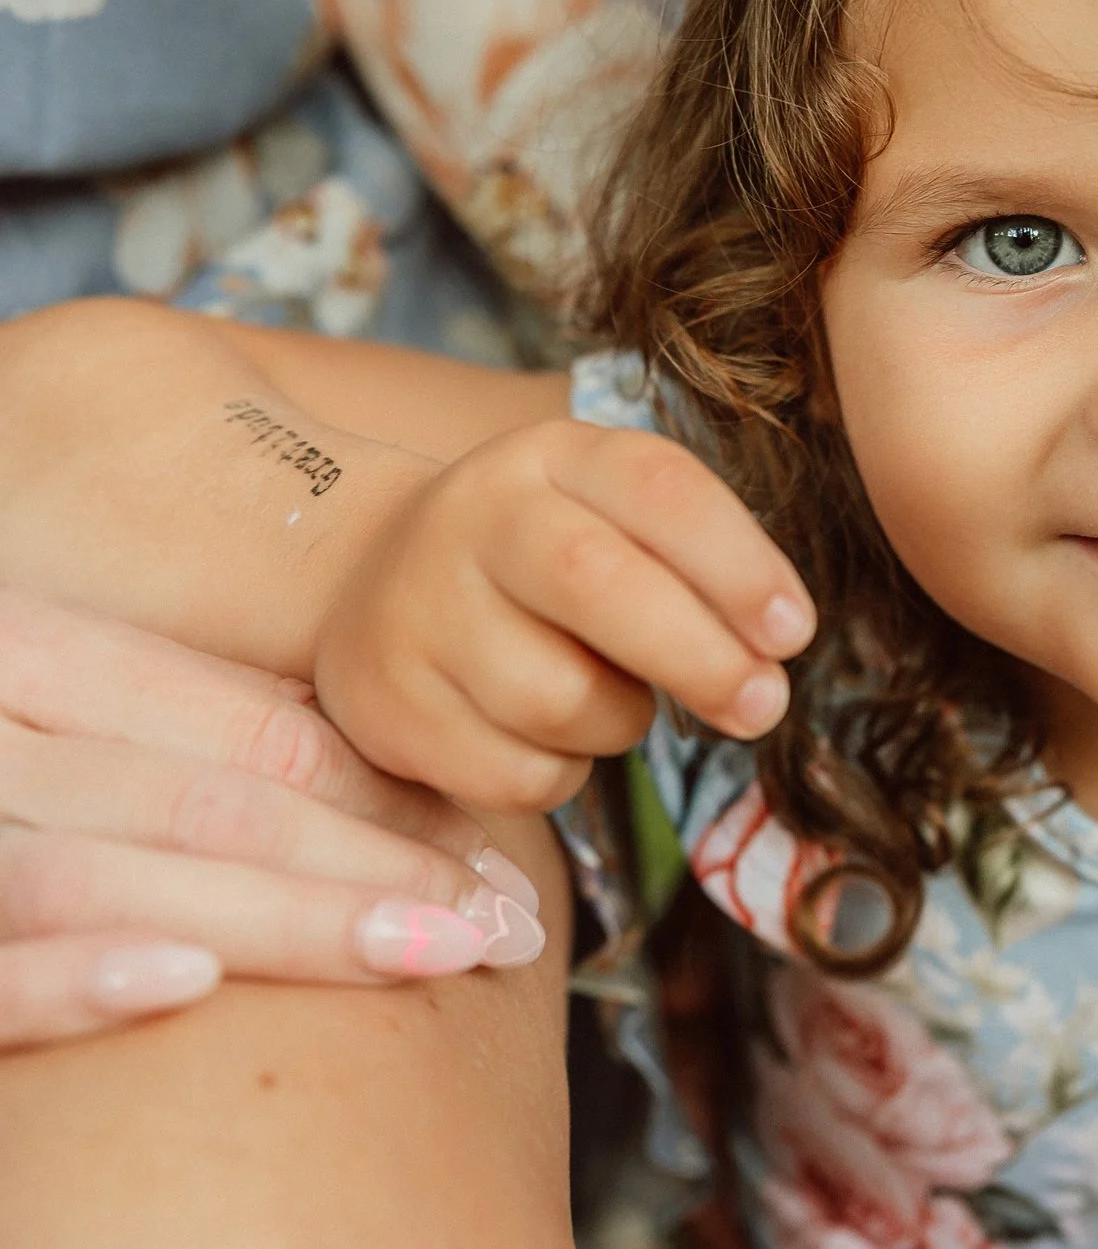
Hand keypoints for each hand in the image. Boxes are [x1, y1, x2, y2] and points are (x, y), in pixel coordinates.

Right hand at [0, 589, 548, 1048]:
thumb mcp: (51, 699)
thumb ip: (171, 727)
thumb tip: (358, 774)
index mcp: (35, 656)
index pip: (250, 731)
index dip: (390, 797)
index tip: (501, 861)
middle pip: (211, 804)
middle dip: (378, 866)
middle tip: (506, 924)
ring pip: (115, 878)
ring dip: (285, 920)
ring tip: (427, 952)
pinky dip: (80, 976)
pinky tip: (190, 985)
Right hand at [313, 419, 816, 814]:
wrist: (371, 579)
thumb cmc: (546, 560)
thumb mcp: (612, 519)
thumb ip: (697, 565)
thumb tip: (772, 652)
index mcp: (552, 456)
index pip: (657, 486)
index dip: (739, 564)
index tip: (794, 631)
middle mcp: (474, 517)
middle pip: (600, 585)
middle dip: (703, 657)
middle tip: (765, 704)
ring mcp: (417, 610)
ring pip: (562, 699)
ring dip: (621, 721)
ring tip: (610, 698)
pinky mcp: (387, 706)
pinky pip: (517, 774)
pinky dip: (560, 773)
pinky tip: (545, 735)